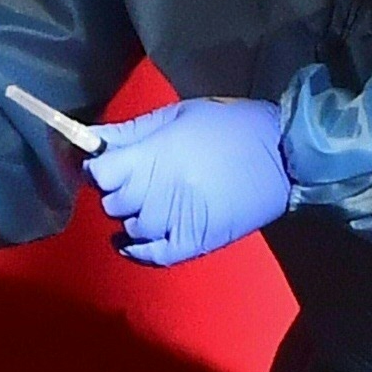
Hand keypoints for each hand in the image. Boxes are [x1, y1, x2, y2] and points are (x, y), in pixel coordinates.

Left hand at [85, 96, 291, 266]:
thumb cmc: (230, 126)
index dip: (97, 167)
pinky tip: (129, 241)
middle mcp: (160, 192)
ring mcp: (176, 221)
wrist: (283, 154)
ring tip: (147, 199)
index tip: (105, 162)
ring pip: (130, 226)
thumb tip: (88, 137)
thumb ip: (131, 131)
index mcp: (156, 156)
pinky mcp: (193, 243)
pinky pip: (152, 256)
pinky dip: (136, 251)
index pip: (100, 174)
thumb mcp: (178, 115)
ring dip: (131, 214)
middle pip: (112, 202)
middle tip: (132, 177)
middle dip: (116, 188)